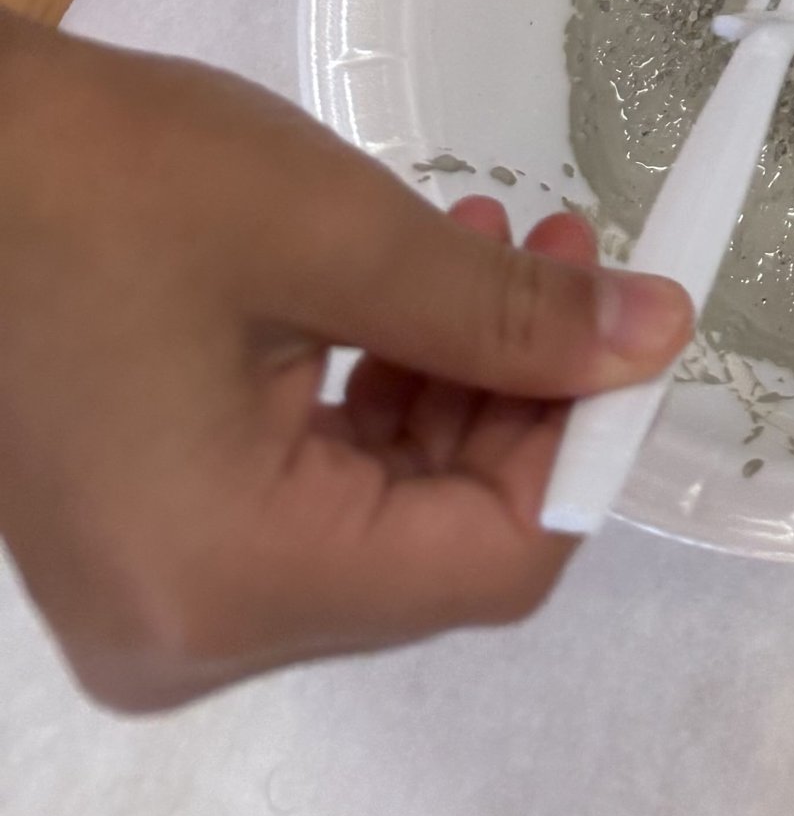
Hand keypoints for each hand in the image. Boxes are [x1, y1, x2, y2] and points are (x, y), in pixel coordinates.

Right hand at [0, 13, 690, 712]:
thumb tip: (658, 339)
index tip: (635, 319)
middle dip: (523, 400)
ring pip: (381, 523)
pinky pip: (305, 505)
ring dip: (457, 388)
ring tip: (495, 243)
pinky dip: (376, 405)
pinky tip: (411, 294)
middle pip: (435, 550)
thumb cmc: (114, 181)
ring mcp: (158, 598)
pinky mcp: (144, 543)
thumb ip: (507, 314)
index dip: (583, 443)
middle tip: (564, 248)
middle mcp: (189, 634)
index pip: (488, 566)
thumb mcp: (338, 233)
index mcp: (229, 584)